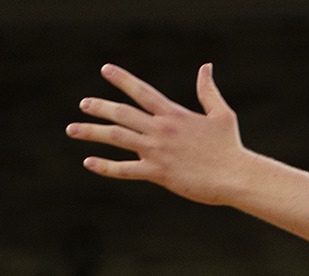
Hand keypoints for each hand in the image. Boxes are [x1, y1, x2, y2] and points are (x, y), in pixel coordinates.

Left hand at [69, 64, 250, 205]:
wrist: (236, 176)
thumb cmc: (231, 146)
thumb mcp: (222, 114)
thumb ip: (208, 91)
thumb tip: (206, 67)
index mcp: (174, 115)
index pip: (142, 91)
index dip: (122, 79)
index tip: (105, 70)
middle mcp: (161, 130)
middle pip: (122, 113)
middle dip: (99, 107)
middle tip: (84, 104)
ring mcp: (157, 151)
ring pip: (117, 137)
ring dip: (92, 132)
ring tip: (72, 129)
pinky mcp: (158, 173)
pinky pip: (125, 170)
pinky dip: (105, 166)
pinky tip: (89, 162)